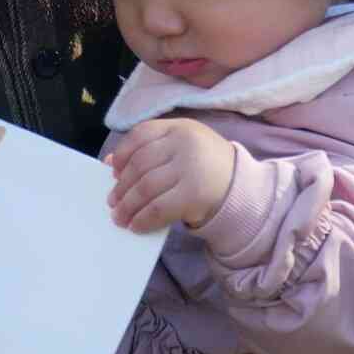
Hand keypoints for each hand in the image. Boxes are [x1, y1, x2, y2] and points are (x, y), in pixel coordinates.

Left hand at [104, 117, 236, 231]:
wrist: (244, 189)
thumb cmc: (207, 169)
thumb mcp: (183, 149)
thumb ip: (152, 150)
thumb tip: (110, 164)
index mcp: (181, 127)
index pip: (141, 134)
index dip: (122, 154)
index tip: (112, 172)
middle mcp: (185, 143)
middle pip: (140, 164)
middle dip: (122, 187)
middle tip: (113, 202)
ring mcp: (190, 168)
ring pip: (145, 187)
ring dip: (128, 206)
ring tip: (120, 218)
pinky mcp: (194, 194)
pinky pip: (158, 208)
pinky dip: (142, 219)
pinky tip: (136, 226)